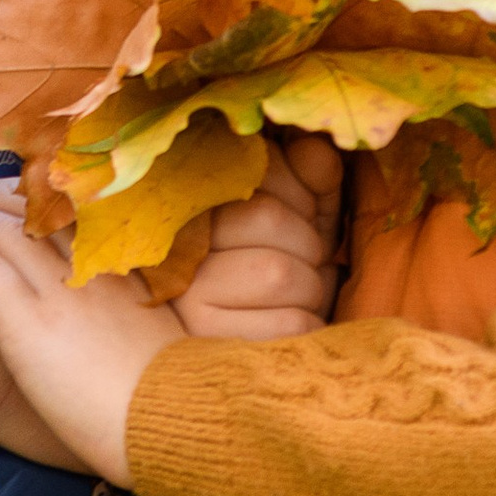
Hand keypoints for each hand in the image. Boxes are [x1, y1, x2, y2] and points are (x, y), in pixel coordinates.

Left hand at [0, 192, 185, 486]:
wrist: (170, 423)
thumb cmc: (170, 396)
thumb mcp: (157, 332)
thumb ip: (131, 307)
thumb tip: (122, 312)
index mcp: (118, 267)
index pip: (65, 214)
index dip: (29, 205)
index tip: (11, 209)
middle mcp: (85, 266)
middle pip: (28, 212)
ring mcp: (53, 292)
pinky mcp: (24, 322)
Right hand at [172, 133, 342, 341]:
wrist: (266, 345)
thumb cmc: (287, 262)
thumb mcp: (305, 211)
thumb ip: (313, 175)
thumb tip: (317, 150)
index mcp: (197, 195)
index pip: (260, 170)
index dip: (300, 193)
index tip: (304, 214)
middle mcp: (178, 240)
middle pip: (267, 217)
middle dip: (309, 243)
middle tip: (307, 260)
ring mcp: (185, 294)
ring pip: (278, 273)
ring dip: (310, 287)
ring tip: (298, 295)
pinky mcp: (205, 344)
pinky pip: (288, 324)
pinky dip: (307, 324)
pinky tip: (291, 323)